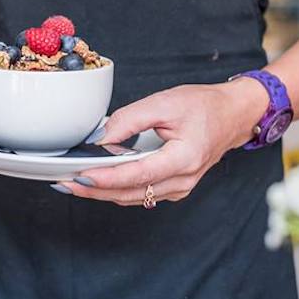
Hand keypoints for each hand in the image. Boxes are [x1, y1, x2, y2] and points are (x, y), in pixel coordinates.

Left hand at [63, 78, 269, 204]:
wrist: (234, 115)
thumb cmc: (205, 106)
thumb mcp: (165, 102)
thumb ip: (130, 118)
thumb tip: (101, 136)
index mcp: (183, 159)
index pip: (136, 175)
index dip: (105, 178)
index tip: (80, 176)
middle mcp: (182, 180)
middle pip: (130, 193)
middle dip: (95, 190)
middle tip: (64, 183)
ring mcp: (180, 188)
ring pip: (133, 197)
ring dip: (103, 192)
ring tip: (73, 182)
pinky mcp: (174, 187)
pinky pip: (141, 193)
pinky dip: (117, 188)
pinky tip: (97, 180)